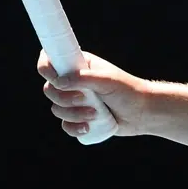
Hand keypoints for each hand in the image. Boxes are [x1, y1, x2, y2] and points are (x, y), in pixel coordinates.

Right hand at [39, 50, 153, 138]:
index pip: (51, 60)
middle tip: (83, 99)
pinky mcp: (78, 117)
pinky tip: (87, 128)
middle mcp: (73, 81)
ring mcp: (74, 100)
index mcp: (78, 64)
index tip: (55, 78)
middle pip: (49, 89)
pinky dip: (73, 128)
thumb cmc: (128, 91)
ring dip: (73, 114)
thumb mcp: (107, 80)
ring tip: (95, 114)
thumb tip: (59, 82)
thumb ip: (83, 78)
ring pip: (56, 108)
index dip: (46, 68)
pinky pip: (64, 125)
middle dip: (63, 97)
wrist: (142, 112)